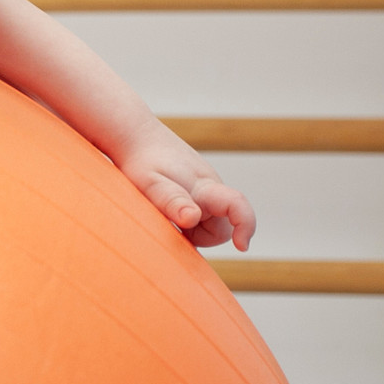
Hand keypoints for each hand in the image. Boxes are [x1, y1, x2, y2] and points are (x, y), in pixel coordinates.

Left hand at [110, 119, 256, 251]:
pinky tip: (167, 211)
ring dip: (191, 229)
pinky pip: (200, 214)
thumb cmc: (141, 160)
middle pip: (221, 227)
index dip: (246, 227)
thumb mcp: (151, 184)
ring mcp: (204, 188)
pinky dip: (186, 220)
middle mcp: (210, 187)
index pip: (237, 205)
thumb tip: (192, 219)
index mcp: (203, 186)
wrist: (137, 136)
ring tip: (164, 214)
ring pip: (209, 223)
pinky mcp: (195, 190)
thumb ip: (172, 202)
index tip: (241, 247)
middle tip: (169, 225)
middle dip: (200, 237)